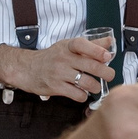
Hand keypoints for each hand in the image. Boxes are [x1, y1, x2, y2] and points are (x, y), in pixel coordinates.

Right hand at [0, 34, 114, 101]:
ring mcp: (59, 73)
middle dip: (106, 73)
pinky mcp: (55, 87)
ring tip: (95, 86)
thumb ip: (91, 45)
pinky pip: (77, 95)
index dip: (97, 50)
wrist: (27, 68)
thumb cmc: (52, 57)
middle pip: (91, 66)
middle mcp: (63, 58)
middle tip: (110, 75)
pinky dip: (83, 96)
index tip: (107, 56)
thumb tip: (110, 42)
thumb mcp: (69, 46)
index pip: (82, 44)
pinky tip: (82, 93)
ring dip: (96, 87)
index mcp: (68, 46)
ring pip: (87, 82)